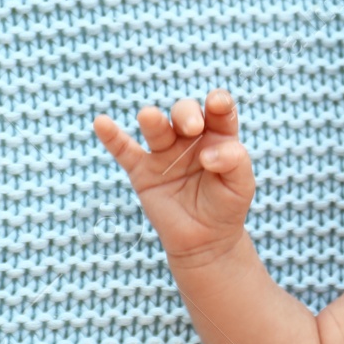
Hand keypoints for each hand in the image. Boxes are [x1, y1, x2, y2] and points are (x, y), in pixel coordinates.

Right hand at [92, 88, 256, 269]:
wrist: (206, 241)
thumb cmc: (227, 206)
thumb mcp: (241, 184)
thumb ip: (235, 161)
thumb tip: (207, 154)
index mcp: (217, 135)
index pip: (219, 110)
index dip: (218, 101)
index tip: (216, 103)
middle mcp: (189, 138)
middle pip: (185, 112)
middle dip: (187, 114)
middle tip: (192, 128)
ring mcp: (164, 153)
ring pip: (156, 127)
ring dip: (153, 119)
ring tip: (149, 118)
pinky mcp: (142, 171)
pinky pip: (124, 150)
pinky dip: (111, 136)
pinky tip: (101, 122)